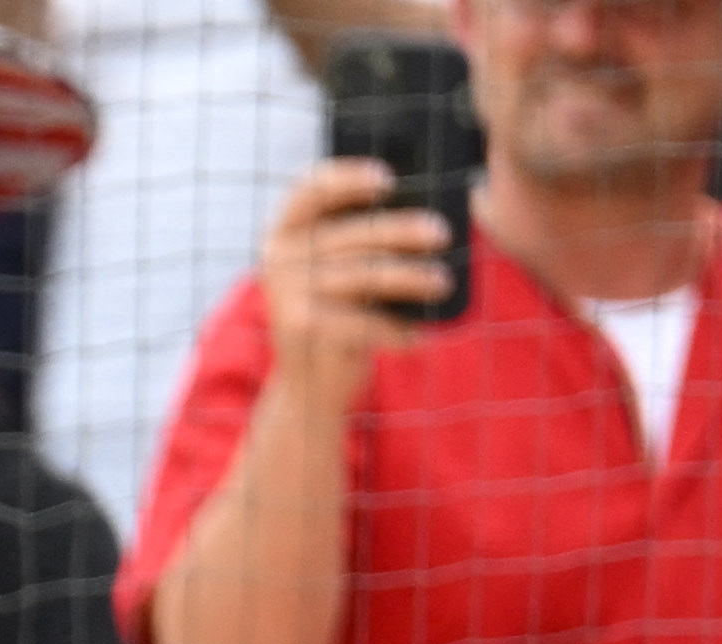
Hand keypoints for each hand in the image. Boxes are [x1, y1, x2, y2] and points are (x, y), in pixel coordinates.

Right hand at [260, 155, 459, 405]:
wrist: (309, 387)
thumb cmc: (340, 315)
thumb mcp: (341, 269)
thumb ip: (360, 236)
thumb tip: (423, 209)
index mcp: (284, 234)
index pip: (311, 189)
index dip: (349, 178)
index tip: (389, 179)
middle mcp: (279, 260)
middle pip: (354, 234)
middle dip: (403, 231)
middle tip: (442, 234)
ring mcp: (288, 295)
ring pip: (367, 274)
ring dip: (413, 278)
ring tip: (442, 283)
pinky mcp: (304, 328)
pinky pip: (366, 320)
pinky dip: (398, 329)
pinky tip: (420, 336)